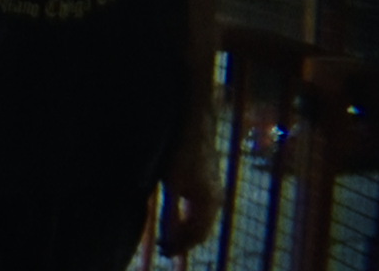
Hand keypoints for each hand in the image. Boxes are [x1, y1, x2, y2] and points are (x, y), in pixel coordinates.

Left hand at [157, 126, 220, 256]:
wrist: (195, 126)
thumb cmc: (182, 153)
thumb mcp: (173, 184)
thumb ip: (171, 212)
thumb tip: (167, 236)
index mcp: (209, 202)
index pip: (196, 235)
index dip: (180, 245)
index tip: (163, 250)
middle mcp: (215, 200)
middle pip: (201, 231)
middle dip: (183, 242)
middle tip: (163, 249)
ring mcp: (214, 192)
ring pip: (202, 222)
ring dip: (185, 232)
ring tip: (167, 238)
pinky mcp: (208, 185)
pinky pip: (201, 212)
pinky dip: (188, 220)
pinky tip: (176, 221)